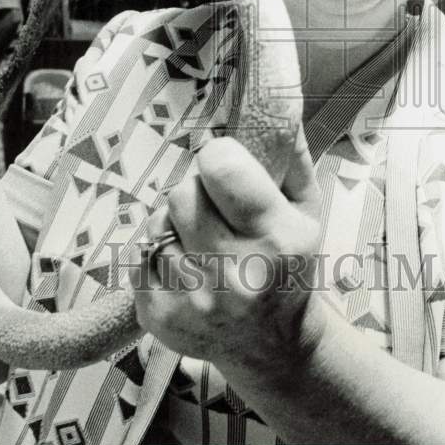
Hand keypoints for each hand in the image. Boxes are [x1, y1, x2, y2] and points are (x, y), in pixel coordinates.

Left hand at [130, 134, 324, 377]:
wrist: (274, 347)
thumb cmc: (288, 265)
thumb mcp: (306, 209)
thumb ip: (289, 154)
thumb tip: (271, 98)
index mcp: (277, 237)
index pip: (219, 165)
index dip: (218, 158)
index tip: (227, 169)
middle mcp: (236, 271)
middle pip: (181, 192)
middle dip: (196, 192)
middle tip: (216, 212)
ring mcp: (194, 298)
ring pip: (155, 222)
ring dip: (174, 224)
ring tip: (201, 242)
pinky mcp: (160, 317)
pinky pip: (138, 256)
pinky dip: (157, 255)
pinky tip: (186, 268)